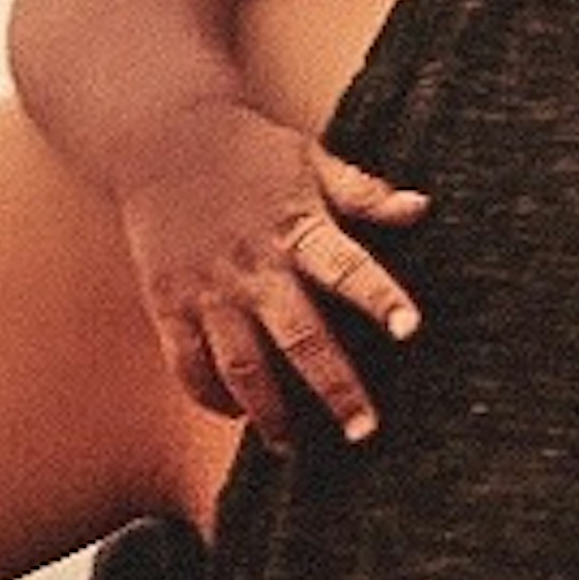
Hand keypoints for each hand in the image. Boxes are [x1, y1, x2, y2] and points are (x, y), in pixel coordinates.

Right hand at [117, 104, 430, 449]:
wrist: (157, 134)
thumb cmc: (247, 151)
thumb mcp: (309, 159)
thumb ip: (363, 193)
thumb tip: (421, 208)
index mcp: (296, 227)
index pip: (347, 267)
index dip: (379, 296)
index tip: (410, 328)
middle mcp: (253, 265)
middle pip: (299, 336)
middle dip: (333, 387)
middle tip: (363, 430)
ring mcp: (207, 289)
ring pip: (241, 364)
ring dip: (268, 411)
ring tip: (291, 446)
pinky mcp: (168, 303)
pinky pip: (188, 363)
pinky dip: (210, 396)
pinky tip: (236, 414)